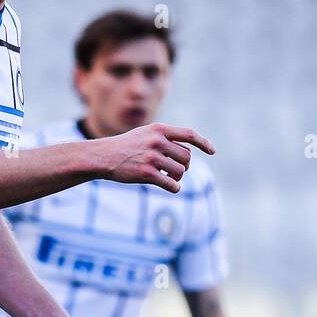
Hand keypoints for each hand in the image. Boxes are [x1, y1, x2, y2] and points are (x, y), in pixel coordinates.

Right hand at [96, 123, 214, 193]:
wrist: (103, 156)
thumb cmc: (125, 147)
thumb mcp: (145, 134)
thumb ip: (165, 138)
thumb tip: (187, 153)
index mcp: (159, 129)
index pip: (189, 134)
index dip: (203, 143)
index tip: (212, 151)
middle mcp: (157, 141)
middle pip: (186, 157)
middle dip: (185, 166)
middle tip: (176, 170)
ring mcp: (152, 157)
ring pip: (180, 171)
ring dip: (177, 177)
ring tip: (168, 178)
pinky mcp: (146, 173)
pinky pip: (171, 184)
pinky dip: (174, 187)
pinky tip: (171, 187)